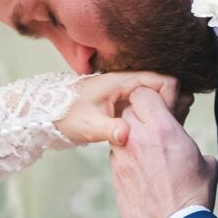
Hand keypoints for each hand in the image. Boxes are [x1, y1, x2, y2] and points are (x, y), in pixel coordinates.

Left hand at [53, 71, 178, 145]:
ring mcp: (125, 90)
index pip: (164, 81)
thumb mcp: (87, 125)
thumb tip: (126, 136)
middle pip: (164, 87)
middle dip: (172, 106)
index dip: (171, 100)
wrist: (45, 112)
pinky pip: (146, 104)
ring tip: (164, 132)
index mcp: (122, 81)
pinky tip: (150, 134)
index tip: (166, 121)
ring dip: (163, 112)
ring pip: (156, 96)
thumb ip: (109, 130)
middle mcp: (127, 82)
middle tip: (171, 129)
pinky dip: (153, 116)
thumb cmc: (64, 115)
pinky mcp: (122, 101)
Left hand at [109, 87, 215, 217]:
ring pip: (118, 133)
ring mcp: (122, 157)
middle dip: (138, 115)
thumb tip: (196, 151)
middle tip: (153, 127)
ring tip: (148, 151)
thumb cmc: (193, 197)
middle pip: (126, 110)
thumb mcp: (205, 164)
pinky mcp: (115, 176)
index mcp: (162, 130)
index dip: (151, 98)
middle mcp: (137, 139)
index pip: (143, 93)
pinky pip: (117, 156)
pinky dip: (126, 157)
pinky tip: (142, 170)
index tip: (160, 107)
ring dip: (130, 136)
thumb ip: (193, 146)